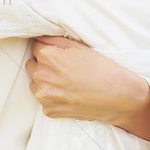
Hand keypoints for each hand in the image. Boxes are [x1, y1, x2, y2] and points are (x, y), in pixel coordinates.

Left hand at [26, 36, 149, 145]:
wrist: (117, 96)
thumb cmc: (100, 69)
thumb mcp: (78, 47)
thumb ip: (54, 40)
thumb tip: (39, 39)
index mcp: (47, 57)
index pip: (35, 48)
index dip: (49, 51)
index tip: (59, 56)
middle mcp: (41, 76)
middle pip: (32, 66)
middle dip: (44, 66)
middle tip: (64, 70)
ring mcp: (44, 95)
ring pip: (35, 84)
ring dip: (45, 83)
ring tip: (67, 84)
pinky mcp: (49, 110)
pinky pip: (44, 101)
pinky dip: (53, 99)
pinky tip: (69, 96)